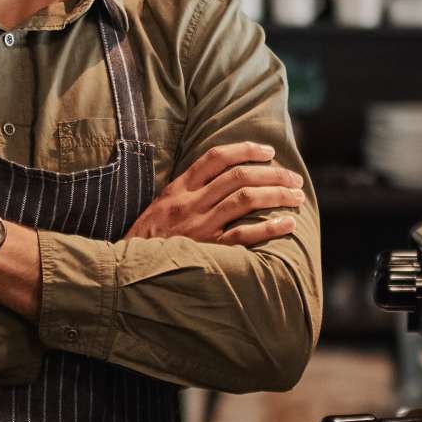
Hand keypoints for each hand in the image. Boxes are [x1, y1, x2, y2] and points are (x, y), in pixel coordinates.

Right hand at [124, 141, 304, 246]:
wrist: (125, 271)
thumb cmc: (147, 241)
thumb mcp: (160, 208)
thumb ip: (186, 194)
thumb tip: (220, 181)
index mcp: (178, 189)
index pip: (215, 158)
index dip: (245, 150)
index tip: (268, 152)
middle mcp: (189, 203)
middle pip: (238, 177)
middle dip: (272, 173)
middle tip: (294, 178)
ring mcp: (198, 226)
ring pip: (244, 200)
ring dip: (276, 194)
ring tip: (296, 196)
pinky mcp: (206, 250)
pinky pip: (243, 235)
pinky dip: (269, 228)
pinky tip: (287, 224)